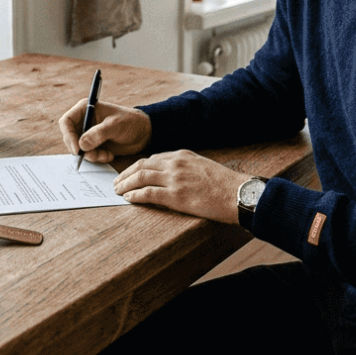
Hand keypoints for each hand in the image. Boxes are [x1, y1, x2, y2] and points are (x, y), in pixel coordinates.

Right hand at [58, 100, 151, 163]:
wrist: (144, 133)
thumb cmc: (131, 122)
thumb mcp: (115, 125)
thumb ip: (98, 134)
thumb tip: (81, 145)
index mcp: (86, 109)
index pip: (66, 122)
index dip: (68, 136)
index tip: (77, 149)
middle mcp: (84, 121)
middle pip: (70, 138)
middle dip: (80, 149)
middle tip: (94, 156)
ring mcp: (88, 134)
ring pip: (78, 149)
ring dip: (91, 155)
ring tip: (105, 155)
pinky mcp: (94, 145)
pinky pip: (88, 155)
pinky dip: (96, 158)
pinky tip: (109, 155)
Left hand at [113, 150, 249, 223]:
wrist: (238, 194)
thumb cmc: (224, 184)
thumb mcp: (202, 166)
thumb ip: (185, 167)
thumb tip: (170, 176)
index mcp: (182, 155)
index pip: (152, 158)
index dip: (137, 166)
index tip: (129, 172)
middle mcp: (176, 164)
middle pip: (142, 165)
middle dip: (126, 174)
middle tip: (117, 182)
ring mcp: (175, 179)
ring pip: (141, 177)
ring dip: (126, 184)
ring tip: (118, 191)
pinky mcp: (176, 196)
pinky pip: (148, 193)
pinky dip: (135, 195)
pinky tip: (129, 199)